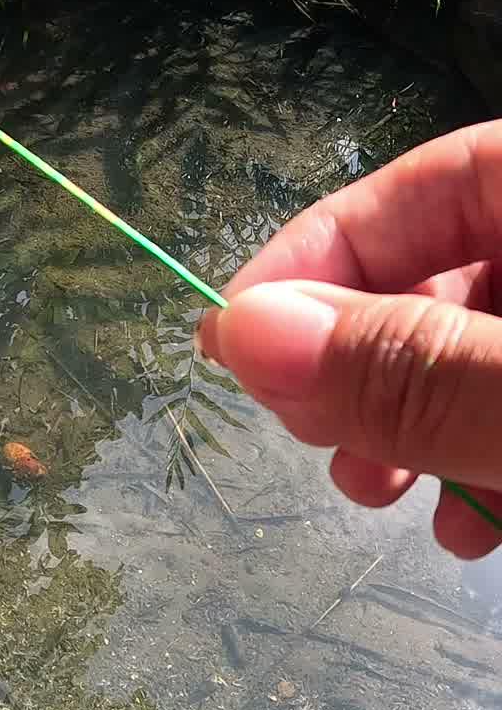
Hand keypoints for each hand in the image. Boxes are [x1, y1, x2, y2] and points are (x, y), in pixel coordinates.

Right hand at [196, 122, 501, 559]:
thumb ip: (415, 369)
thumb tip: (244, 333)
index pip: (423, 183)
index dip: (319, 254)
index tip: (234, 343)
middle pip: (445, 271)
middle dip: (358, 357)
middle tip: (306, 434)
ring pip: (479, 349)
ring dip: (409, 421)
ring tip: (374, 494)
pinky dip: (480, 454)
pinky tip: (465, 526)